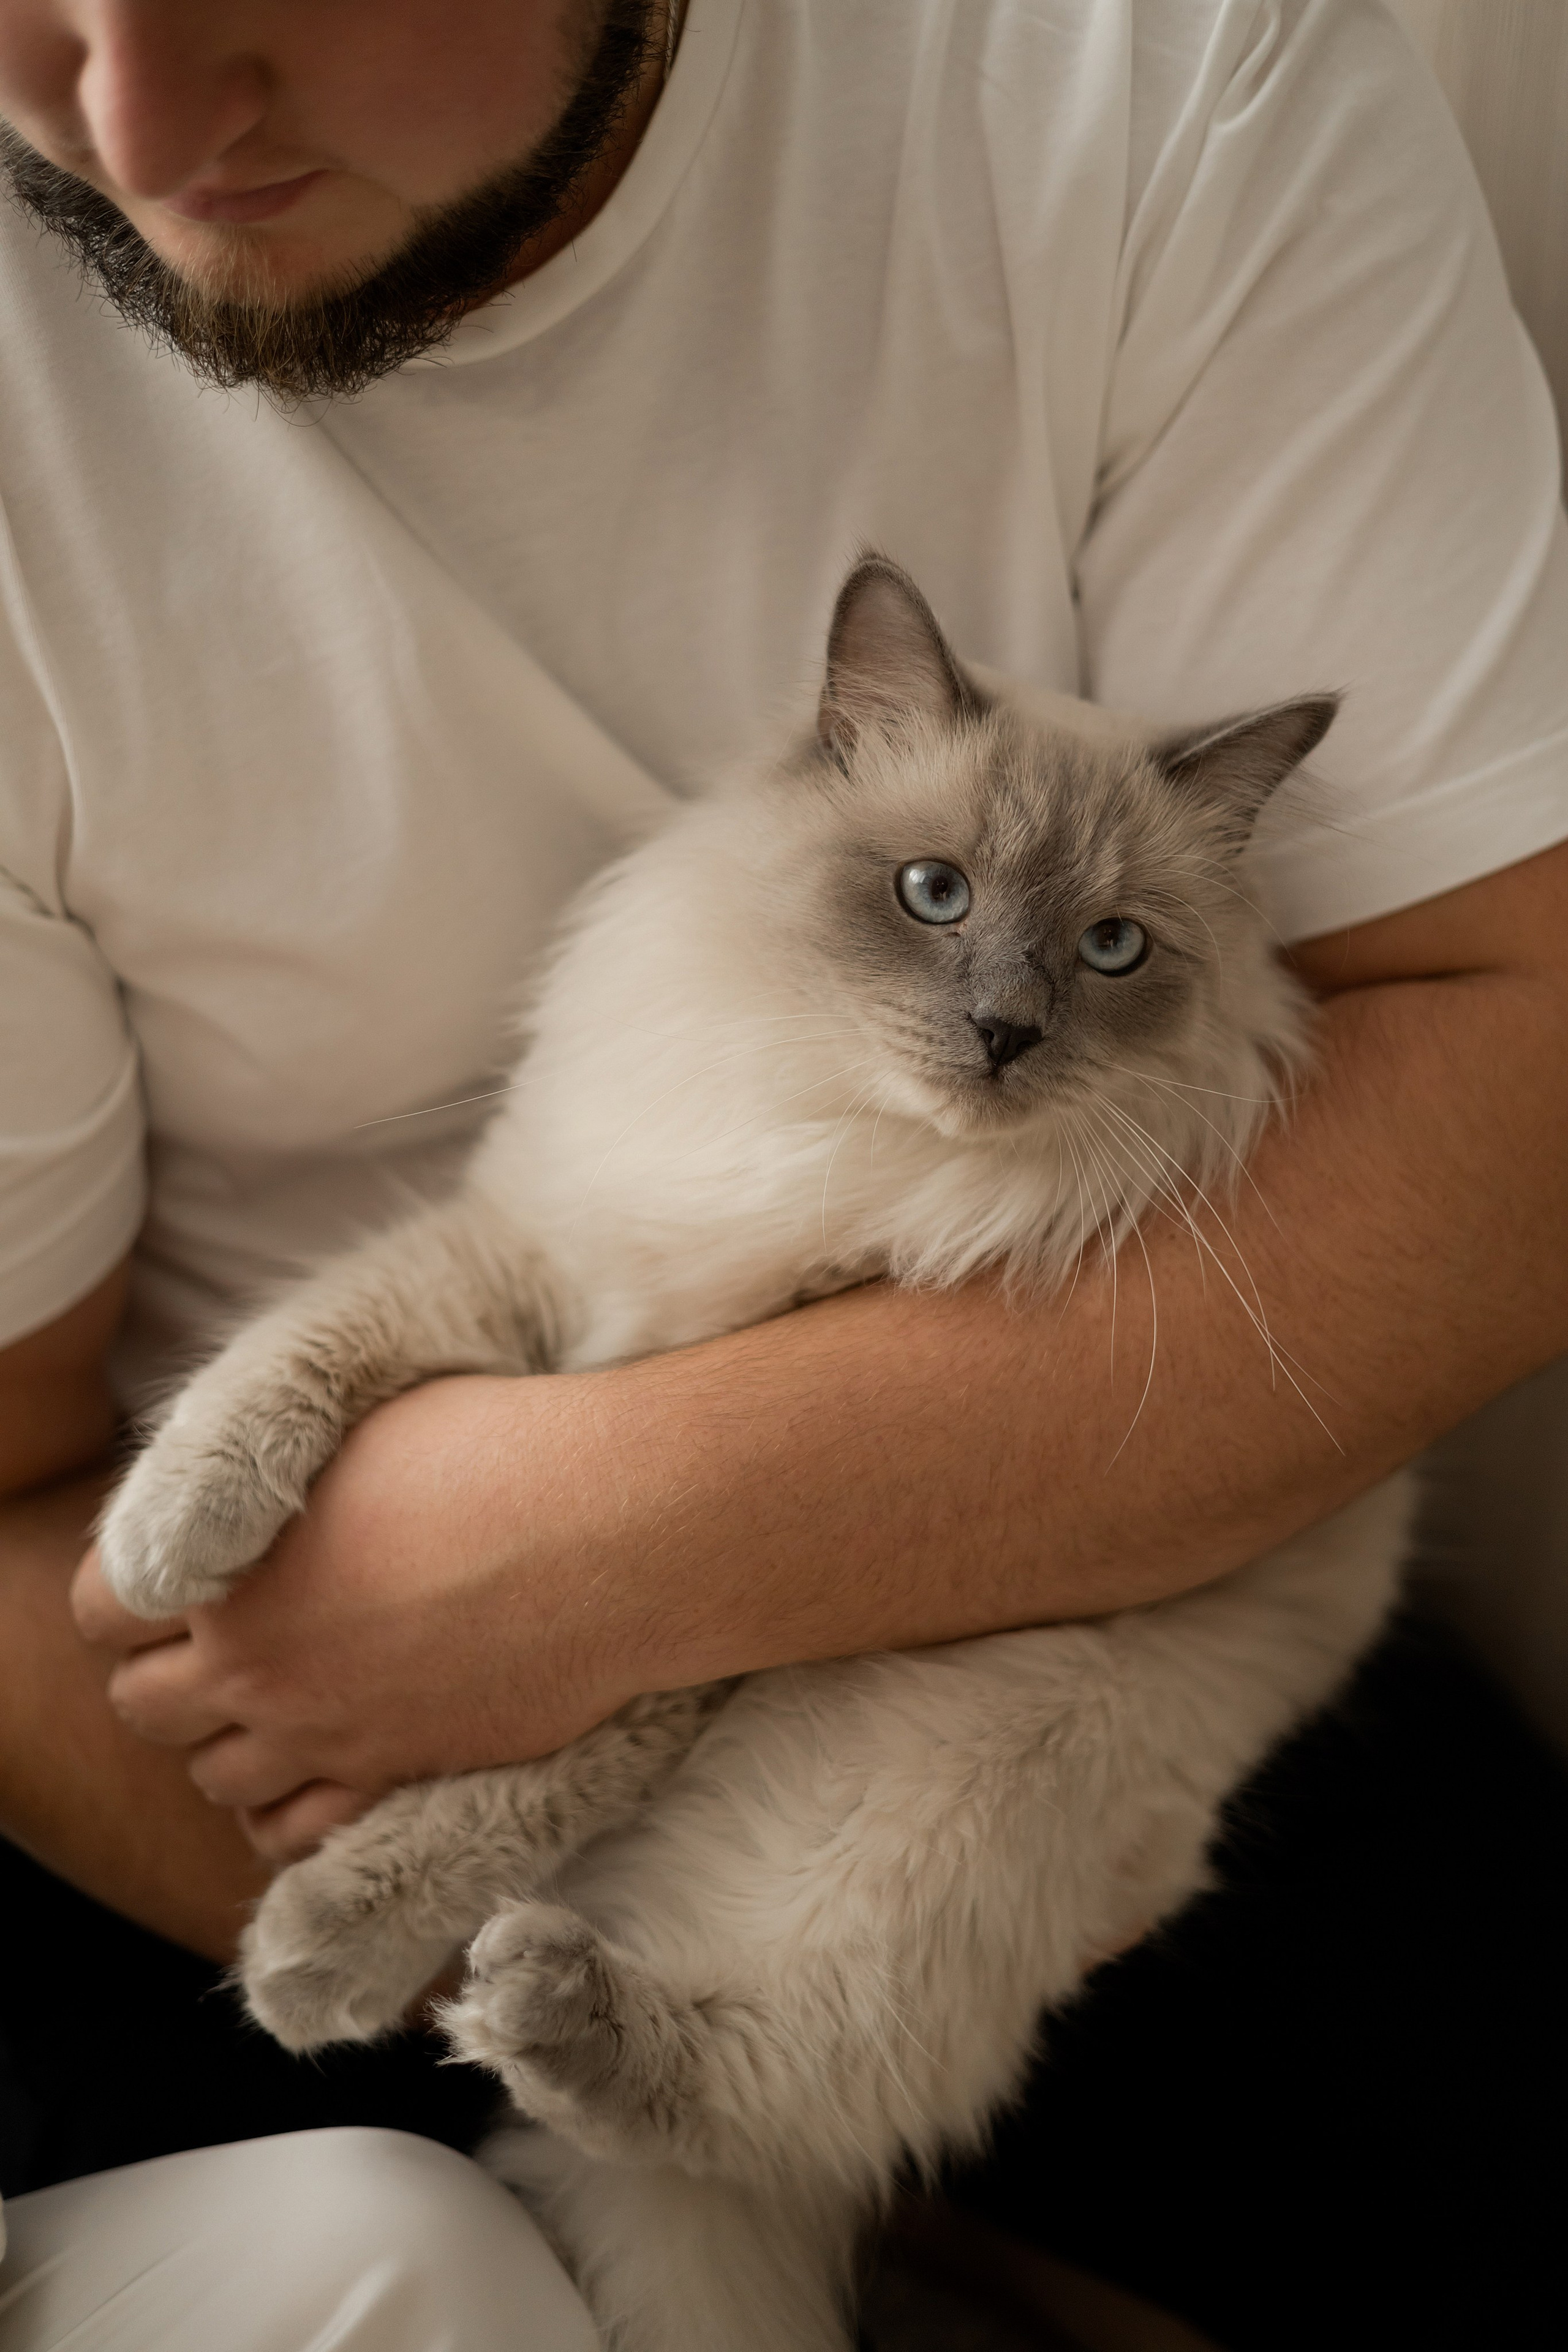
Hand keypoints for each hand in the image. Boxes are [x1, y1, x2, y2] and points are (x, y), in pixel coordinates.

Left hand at [71, 1373, 642, 1862]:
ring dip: (230, 1739)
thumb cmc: (495, 1448)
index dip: (132, 1594)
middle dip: (172, 1671)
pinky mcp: (396, 1778)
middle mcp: (258, 1665)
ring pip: (213, 1778)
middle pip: (144, 1706)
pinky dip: (287, 1807)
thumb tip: (233, 1513)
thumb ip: (264, 1484)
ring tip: (285, 1694)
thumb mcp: (350, 1431)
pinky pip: (292, 1834)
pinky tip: (324, 1759)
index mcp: (227, 1570)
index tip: (178, 1578)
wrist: (609, 1529)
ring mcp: (326, 1734)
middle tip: (233, 1635)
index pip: (104, 1609)